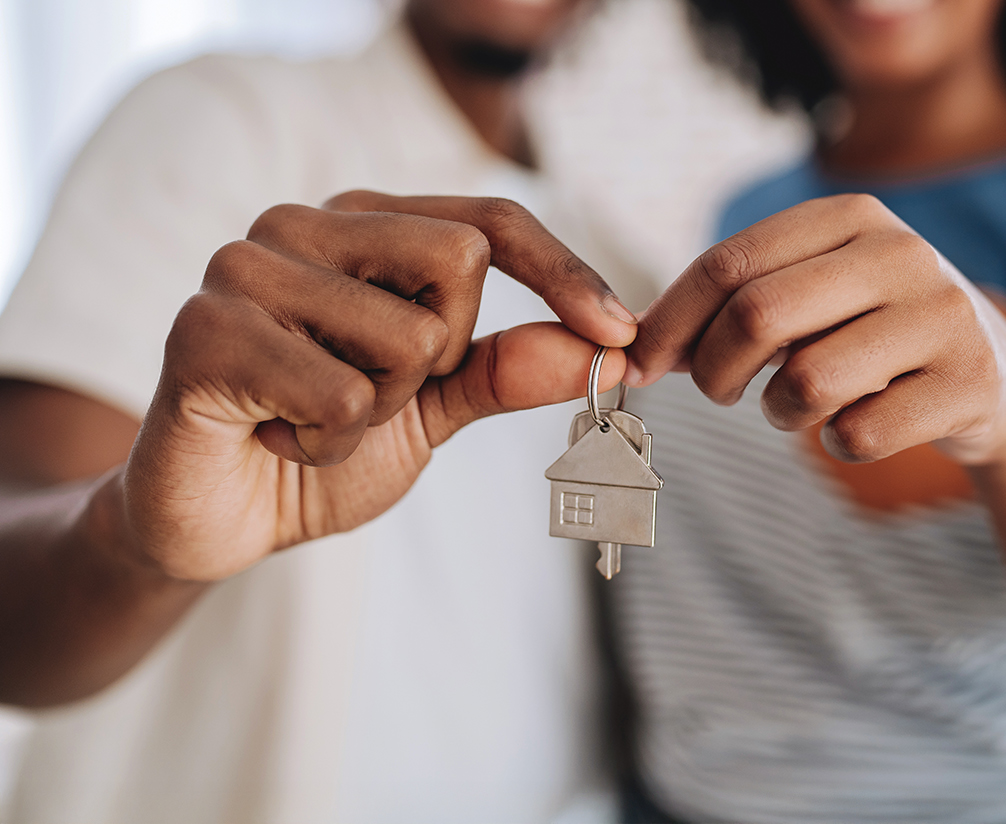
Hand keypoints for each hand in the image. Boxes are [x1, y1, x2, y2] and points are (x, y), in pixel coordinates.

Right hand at [124, 193, 634, 580]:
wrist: (222, 518)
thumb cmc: (325, 447)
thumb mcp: (434, 409)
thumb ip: (509, 372)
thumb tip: (608, 350)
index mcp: (362, 226)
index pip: (488, 220)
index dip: (564, 272)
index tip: (625, 336)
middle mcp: (301, 224)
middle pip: (460, 262)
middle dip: (441, 358)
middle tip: (374, 393)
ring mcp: (246, 267)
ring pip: (408, 338)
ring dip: (380, 413)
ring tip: (312, 417)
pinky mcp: (204, 329)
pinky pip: (344, 396)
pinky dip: (328, 443)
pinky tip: (277, 437)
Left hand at [625, 194, 1005, 464]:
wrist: (995, 379)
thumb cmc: (873, 337)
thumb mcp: (814, 299)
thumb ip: (735, 308)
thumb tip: (636, 347)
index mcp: (849, 216)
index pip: (729, 262)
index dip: (669, 321)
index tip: (641, 366)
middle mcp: (901, 251)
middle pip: (758, 315)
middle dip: (715, 371)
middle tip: (719, 394)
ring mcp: (943, 315)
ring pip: (807, 381)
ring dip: (779, 412)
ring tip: (796, 406)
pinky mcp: (970, 382)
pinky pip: (858, 434)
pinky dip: (837, 444)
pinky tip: (856, 428)